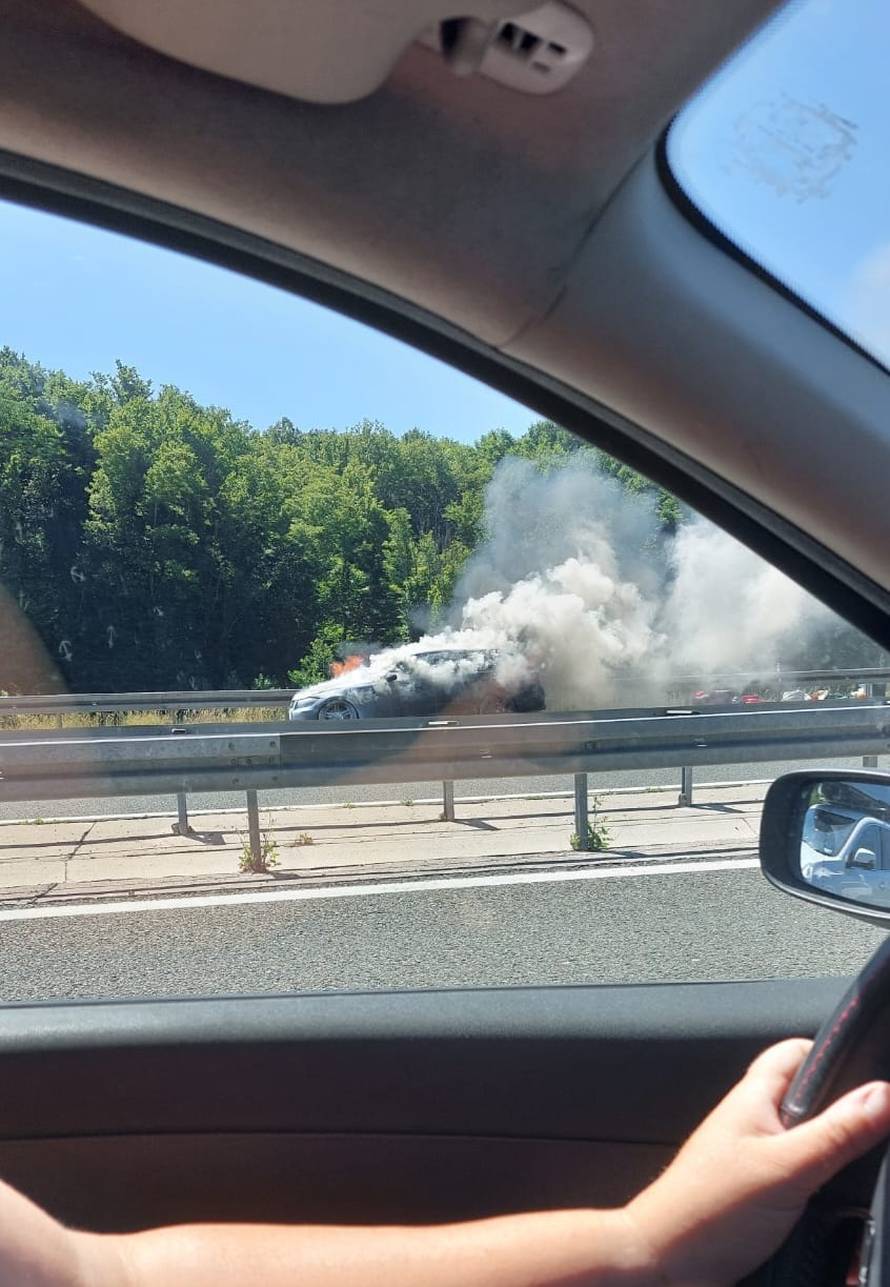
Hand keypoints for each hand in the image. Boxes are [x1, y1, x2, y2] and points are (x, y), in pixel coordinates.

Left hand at [624, 1038, 889, 1286]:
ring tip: (860, 1191)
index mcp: (754, 1099)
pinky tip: (844, 1225)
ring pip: (818, 1155)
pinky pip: (810, 1195)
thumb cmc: (703, 1211)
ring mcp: (760, 1165)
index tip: (874, 1075)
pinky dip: (831, 1209)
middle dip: (849, 1125)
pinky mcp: (764, 1202)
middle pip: (815, 1108)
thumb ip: (835, 1132)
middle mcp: (757, 1126)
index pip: (797, 1053)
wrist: (666, 1267)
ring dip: (843, 1175)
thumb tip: (882, 1095)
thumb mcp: (785, 1168)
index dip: (834, 1055)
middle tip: (878, 1142)